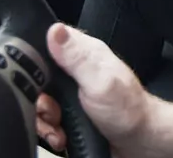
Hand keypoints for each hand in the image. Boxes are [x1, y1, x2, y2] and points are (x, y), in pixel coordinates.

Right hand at [35, 24, 172, 157]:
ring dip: (43, 119)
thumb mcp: (100, 82)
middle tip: (52, 111)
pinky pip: (47, 118)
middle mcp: (76, 69)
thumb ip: (76, 57)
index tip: (37, 85)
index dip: (32, 64)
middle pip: (37, 77)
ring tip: (58, 128)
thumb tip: (55, 30)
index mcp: (83, 53)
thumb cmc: (128, 111)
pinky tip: (60, 136)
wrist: (140, 142)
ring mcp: (72, 92)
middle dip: (37, 99)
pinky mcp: (70, 111)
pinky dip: (49, 130)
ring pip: (39, 101)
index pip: (46, 43)